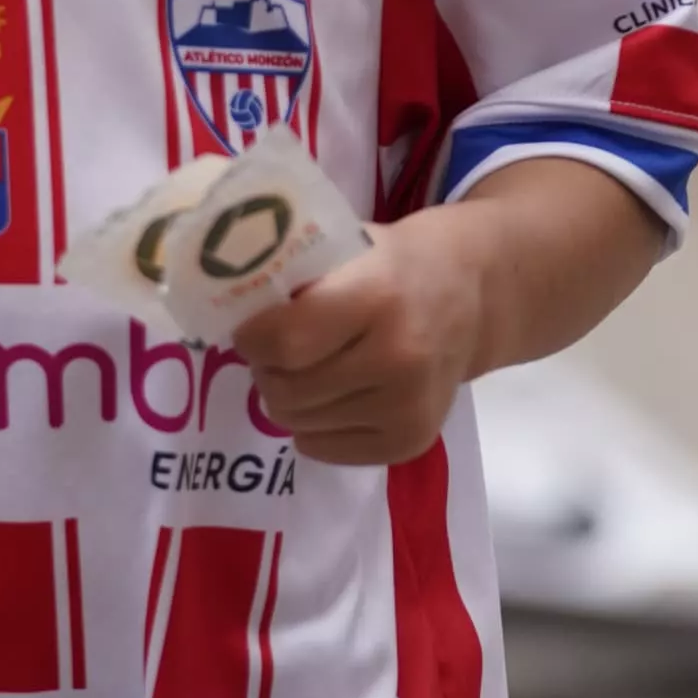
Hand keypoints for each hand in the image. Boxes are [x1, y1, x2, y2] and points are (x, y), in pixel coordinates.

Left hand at [229, 207, 489, 468]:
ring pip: (298, 423)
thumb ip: (295, 274)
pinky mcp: (411, 441)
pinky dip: (313, 427)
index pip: (283, 343)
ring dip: (289, 398)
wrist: (475, 296)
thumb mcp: (348, 247)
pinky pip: (322, 449)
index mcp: (377, 298)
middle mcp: (397, 359)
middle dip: (266, 370)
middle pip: (287, 389)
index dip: (252, 339)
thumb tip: (222, 303)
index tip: (250, 329)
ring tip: (308, 369)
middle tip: (276, 351)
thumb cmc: (396, 264)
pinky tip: (333, 396)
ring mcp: (407, 406)